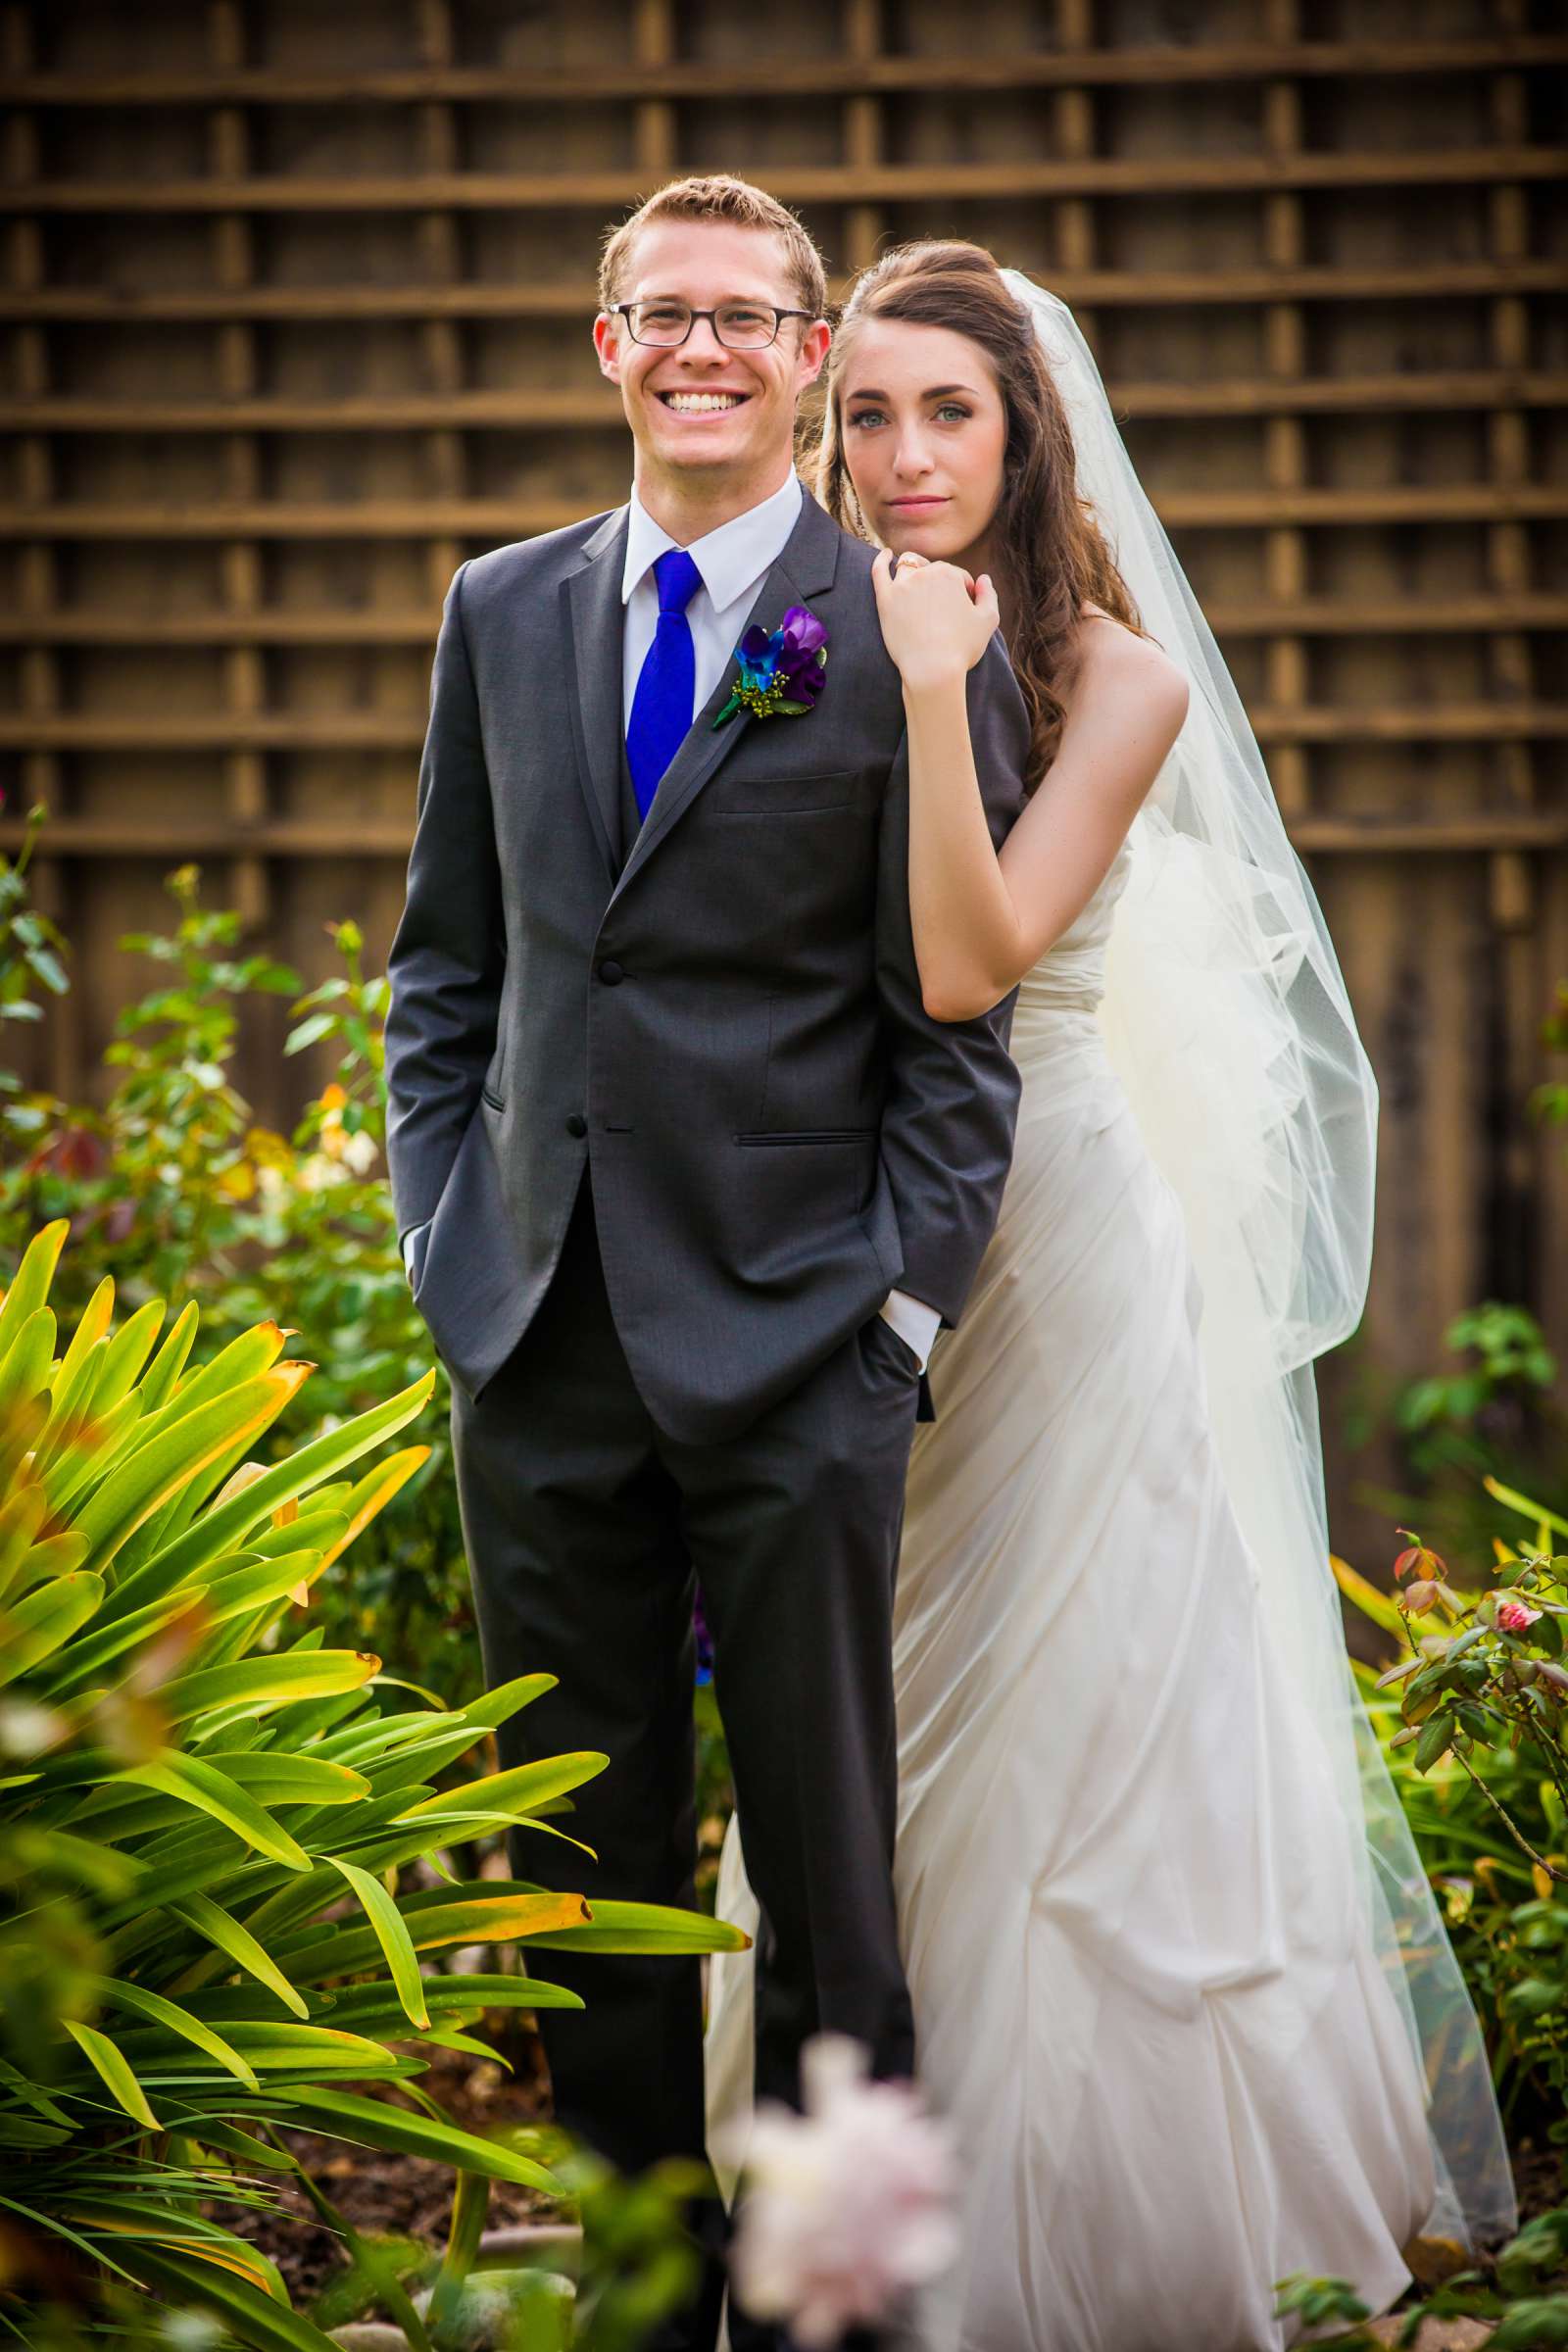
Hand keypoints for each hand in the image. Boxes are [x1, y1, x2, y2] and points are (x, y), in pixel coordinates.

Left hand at [870, 548, 1000, 692]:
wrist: (932, 670)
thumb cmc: (962, 648)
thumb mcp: (989, 620)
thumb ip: (989, 595)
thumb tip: (983, 579)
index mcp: (950, 574)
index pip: (958, 577)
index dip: (964, 594)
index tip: (964, 613)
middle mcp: (925, 573)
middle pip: (934, 571)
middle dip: (941, 585)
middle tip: (943, 611)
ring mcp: (902, 586)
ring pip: (908, 568)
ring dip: (915, 570)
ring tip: (918, 584)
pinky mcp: (885, 600)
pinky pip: (879, 572)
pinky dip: (881, 560)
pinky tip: (885, 555)